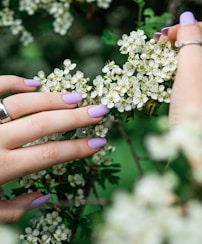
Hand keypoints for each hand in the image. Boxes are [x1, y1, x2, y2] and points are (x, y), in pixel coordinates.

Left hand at [0, 75, 108, 222]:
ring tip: (76, 97)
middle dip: (77, 118)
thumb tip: (45, 198)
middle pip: (46, 124)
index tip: (100, 142)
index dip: (79, 149)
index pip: (51, 154)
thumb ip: (13, 210)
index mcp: (1, 169)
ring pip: (25, 103)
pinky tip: (34, 84)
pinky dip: (14, 82)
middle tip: (100, 110)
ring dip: (53, 99)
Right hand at [156, 11, 201, 124]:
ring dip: (187, 55)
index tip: (173, 30)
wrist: (192, 153)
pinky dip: (186, 70)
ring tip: (165, 53)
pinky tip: (172, 70)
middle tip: (165, 40)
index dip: (199, 27)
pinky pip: (201, 78)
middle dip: (191, 40)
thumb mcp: (193, 71)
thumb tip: (186, 19)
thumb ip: (190, 41)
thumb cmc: (196, 110)